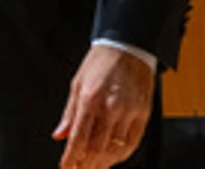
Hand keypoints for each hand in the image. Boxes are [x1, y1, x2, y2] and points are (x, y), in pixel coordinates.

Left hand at [53, 44, 154, 167]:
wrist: (128, 47)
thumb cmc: (100, 63)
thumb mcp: (77, 84)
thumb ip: (70, 114)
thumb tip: (60, 134)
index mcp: (90, 99)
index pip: (79, 137)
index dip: (71, 157)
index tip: (66, 167)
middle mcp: (111, 107)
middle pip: (97, 148)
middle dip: (86, 165)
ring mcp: (130, 112)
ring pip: (116, 149)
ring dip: (103, 163)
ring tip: (92, 168)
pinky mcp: (143, 114)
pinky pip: (133, 142)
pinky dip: (121, 155)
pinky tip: (111, 159)